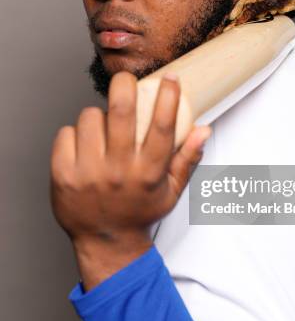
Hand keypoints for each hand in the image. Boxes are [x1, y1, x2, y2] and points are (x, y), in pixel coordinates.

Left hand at [50, 71, 210, 290]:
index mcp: (148, 173)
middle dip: (125, 84)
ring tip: (102, 127)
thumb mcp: (171, 191)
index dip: (168, 97)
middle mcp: (119, 171)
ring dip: (97, 114)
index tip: (170, 78)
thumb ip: (187, 158)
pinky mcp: (63, 174)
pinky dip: (75, 133)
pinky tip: (84, 145)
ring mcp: (88, 173)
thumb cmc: (139, 212)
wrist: (105, 241)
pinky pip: (66, 133)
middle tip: (126, 80)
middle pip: (122, 111)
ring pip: (90, 117)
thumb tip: (204, 129)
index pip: (162, 127)